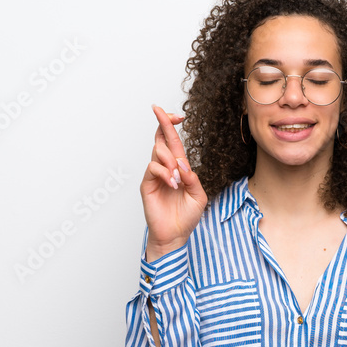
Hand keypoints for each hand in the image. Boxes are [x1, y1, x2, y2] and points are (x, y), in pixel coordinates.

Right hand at [141, 104, 206, 260]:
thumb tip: (183, 166)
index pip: (174, 142)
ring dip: (170, 159)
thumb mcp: (198, 196)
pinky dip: (164, 172)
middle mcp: (166, 169)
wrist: (175, 235)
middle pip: (162, 139)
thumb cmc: (186, 217)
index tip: (178, 115)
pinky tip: (173, 183)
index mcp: (179, 169)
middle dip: (163, 123)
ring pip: (158, 152)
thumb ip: (193, 179)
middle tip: (163, 112)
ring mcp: (156, 176)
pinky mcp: (148, 185)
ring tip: (178, 178)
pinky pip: (153, 168)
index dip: (173, 127)